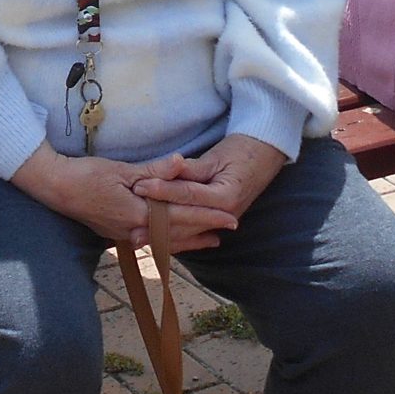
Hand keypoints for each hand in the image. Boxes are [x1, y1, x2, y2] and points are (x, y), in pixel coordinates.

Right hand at [11, 143, 237, 249]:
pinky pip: (151, 242)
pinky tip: (177, 241)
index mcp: (138, 212)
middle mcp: (134, 229)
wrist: (56, 188)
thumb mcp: (122, 169)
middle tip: (231, 226)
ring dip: (190, 240)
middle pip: (177, 232)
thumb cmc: (86, 175)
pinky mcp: (117, 234)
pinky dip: (169, 242)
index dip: (207, 216)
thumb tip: (181, 163)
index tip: (230, 216)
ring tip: (212, 240)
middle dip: (205, 229)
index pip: (181, 216)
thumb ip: (154, 170)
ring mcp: (125, 235)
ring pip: (165, 241)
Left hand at [129, 134, 286, 248]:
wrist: (265, 156)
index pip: (186, 195)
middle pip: (185, 221)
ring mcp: (222, 220)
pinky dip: (175, 238)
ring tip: (136, 237)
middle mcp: (225, 214)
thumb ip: (192, 168)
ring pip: (187, 233)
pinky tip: (156, 242)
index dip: (161, 190)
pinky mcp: (217, 222)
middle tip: (128, 222)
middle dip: (156, 222)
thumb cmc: (242, 151)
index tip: (138, 186)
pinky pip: (193, 234)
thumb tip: (169, 169)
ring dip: (162, 236)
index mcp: (225, 196)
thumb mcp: (217, 156)